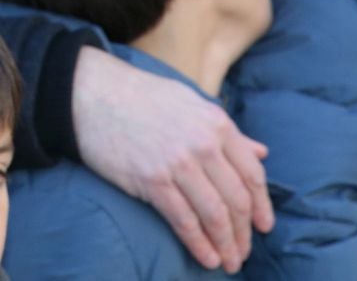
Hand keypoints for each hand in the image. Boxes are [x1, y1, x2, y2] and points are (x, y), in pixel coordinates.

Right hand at [73, 47, 272, 273]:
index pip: (251, 174)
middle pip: (236, 200)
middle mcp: (203, 144)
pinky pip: (184, 220)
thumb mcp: (191, 104)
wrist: (93, 93)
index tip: (264, 226)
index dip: (262, 205)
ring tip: (229, 263)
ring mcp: (178, 163)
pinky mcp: (152, 180)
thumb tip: (261, 152)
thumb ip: (227, 131)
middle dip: (244, 233)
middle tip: (243, 252)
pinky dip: (199, 244)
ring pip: (215, 214)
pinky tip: (207, 258)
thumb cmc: (141, 97)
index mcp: (217, 124)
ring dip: (226, 245)